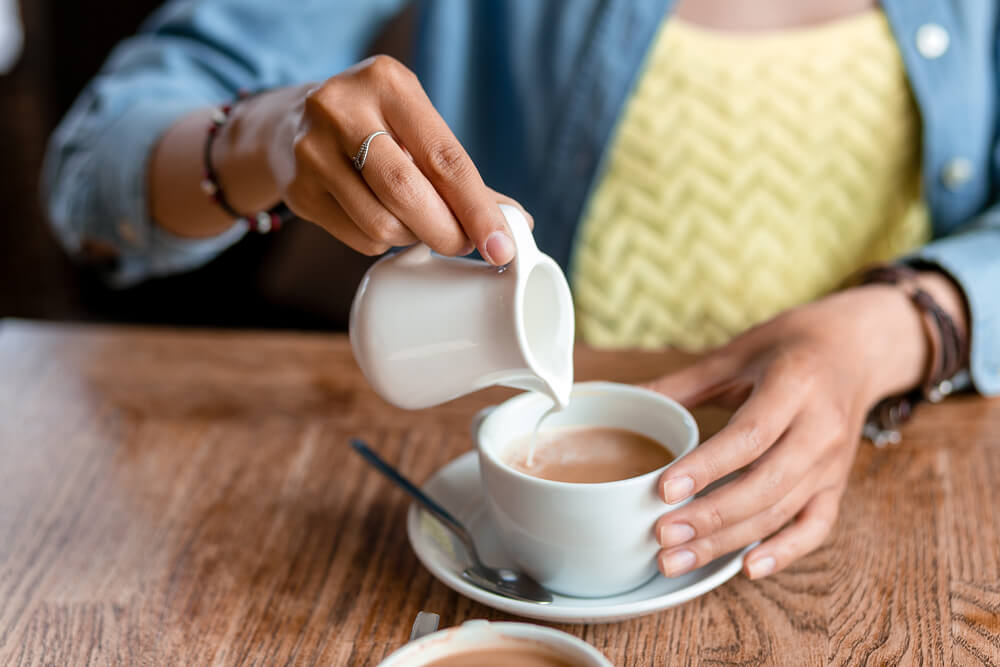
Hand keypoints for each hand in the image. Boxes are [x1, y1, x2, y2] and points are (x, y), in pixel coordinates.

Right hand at [262, 56, 528, 261]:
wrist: (291, 123)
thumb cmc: (374, 125)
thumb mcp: (415, 126)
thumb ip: (460, 172)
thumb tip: (515, 222)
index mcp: (388, 84)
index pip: (445, 157)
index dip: (477, 208)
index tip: (501, 245)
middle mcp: (343, 109)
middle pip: (407, 192)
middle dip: (447, 231)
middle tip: (462, 244)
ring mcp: (312, 150)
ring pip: (382, 223)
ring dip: (412, 237)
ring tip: (416, 222)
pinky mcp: (298, 190)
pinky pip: (359, 238)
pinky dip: (382, 241)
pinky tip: (381, 218)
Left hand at [643, 284, 937, 579]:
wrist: (857, 349)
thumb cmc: (790, 347)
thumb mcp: (737, 354)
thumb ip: (683, 382)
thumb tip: (626, 396)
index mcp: (794, 387)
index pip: (748, 437)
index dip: (706, 468)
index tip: (664, 490)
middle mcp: (819, 429)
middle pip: (764, 485)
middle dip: (710, 517)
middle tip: (661, 536)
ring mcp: (832, 463)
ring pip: (781, 512)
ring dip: (729, 541)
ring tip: (679, 559)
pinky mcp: (838, 485)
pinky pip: (815, 527)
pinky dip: (785, 552)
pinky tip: (746, 568)